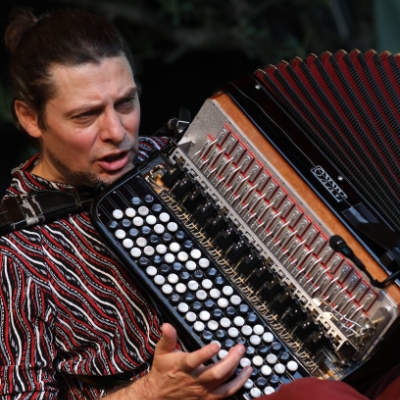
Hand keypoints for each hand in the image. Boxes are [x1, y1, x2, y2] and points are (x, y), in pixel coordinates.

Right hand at [126, 322, 252, 399]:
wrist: (158, 396)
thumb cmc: (163, 371)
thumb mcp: (162, 352)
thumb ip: (167, 338)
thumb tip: (167, 325)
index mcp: (183, 366)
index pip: (195, 360)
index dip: (206, 353)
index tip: (217, 345)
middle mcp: (194, 380)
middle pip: (215, 373)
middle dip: (231, 360)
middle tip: (240, 348)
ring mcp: (202, 392)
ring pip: (224, 386)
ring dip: (238, 375)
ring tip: (248, 364)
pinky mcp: (207, 399)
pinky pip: (226, 394)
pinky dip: (237, 385)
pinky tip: (244, 376)